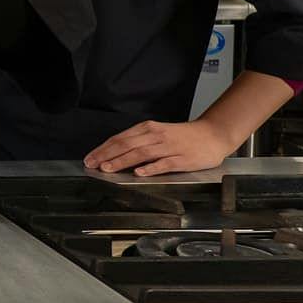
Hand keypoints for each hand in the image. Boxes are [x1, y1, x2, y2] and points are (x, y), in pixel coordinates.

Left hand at [84, 118, 237, 175]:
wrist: (213, 134)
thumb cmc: (183, 136)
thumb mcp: (157, 133)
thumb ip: (138, 142)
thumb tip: (114, 153)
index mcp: (147, 129)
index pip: (120, 139)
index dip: (103, 149)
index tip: (89, 158)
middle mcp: (156, 136)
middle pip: (127, 145)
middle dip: (107, 155)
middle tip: (92, 165)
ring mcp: (169, 147)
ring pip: (141, 153)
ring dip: (123, 161)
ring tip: (108, 168)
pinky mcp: (183, 159)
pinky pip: (164, 163)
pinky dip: (151, 168)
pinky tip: (139, 173)